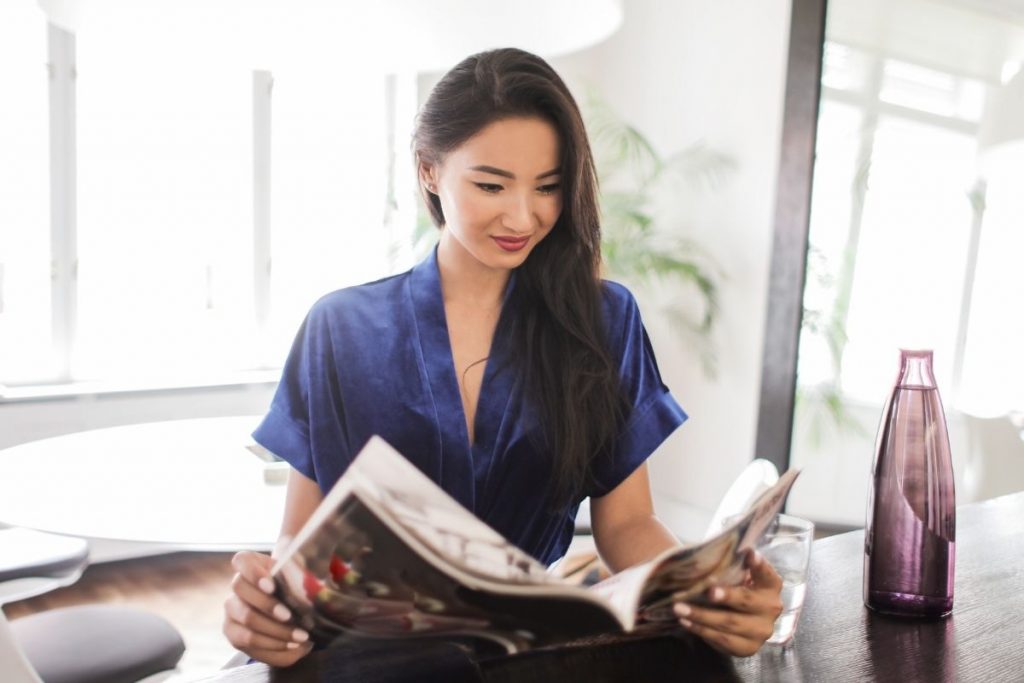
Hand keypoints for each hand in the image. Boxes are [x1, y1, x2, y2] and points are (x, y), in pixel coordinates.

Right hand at [223, 551, 313, 666]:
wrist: (291, 611)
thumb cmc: (295, 587)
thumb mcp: (297, 577)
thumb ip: (297, 576)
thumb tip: (309, 586)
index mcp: (251, 564)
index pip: (241, 560)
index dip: (253, 573)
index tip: (272, 586)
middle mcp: (237, 586)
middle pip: (241, 590)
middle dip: (267, 605)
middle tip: (289, 616)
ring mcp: (232, 610)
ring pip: (246, 618)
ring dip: (275, 630)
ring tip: (300, 636)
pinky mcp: (233, 634)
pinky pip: (249, 643)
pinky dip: (274, 646)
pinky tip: (292, 645)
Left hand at [673, 549, 783, 656]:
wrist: (740, 618)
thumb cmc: (734, 588)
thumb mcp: (735, 575)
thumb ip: (728, 568)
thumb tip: (703, 558)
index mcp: (770, 585)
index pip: (766, 573)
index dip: (759, 564)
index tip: (749, 553)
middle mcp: (771, 608)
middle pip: (746, 601)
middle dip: (726, 596)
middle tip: (707, 591)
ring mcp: (761, 631)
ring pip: (730, 623)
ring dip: (702, 616)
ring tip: (679, 608)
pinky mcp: (748, 647)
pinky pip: (723, 640)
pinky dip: (702, 631)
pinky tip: (686, 622)